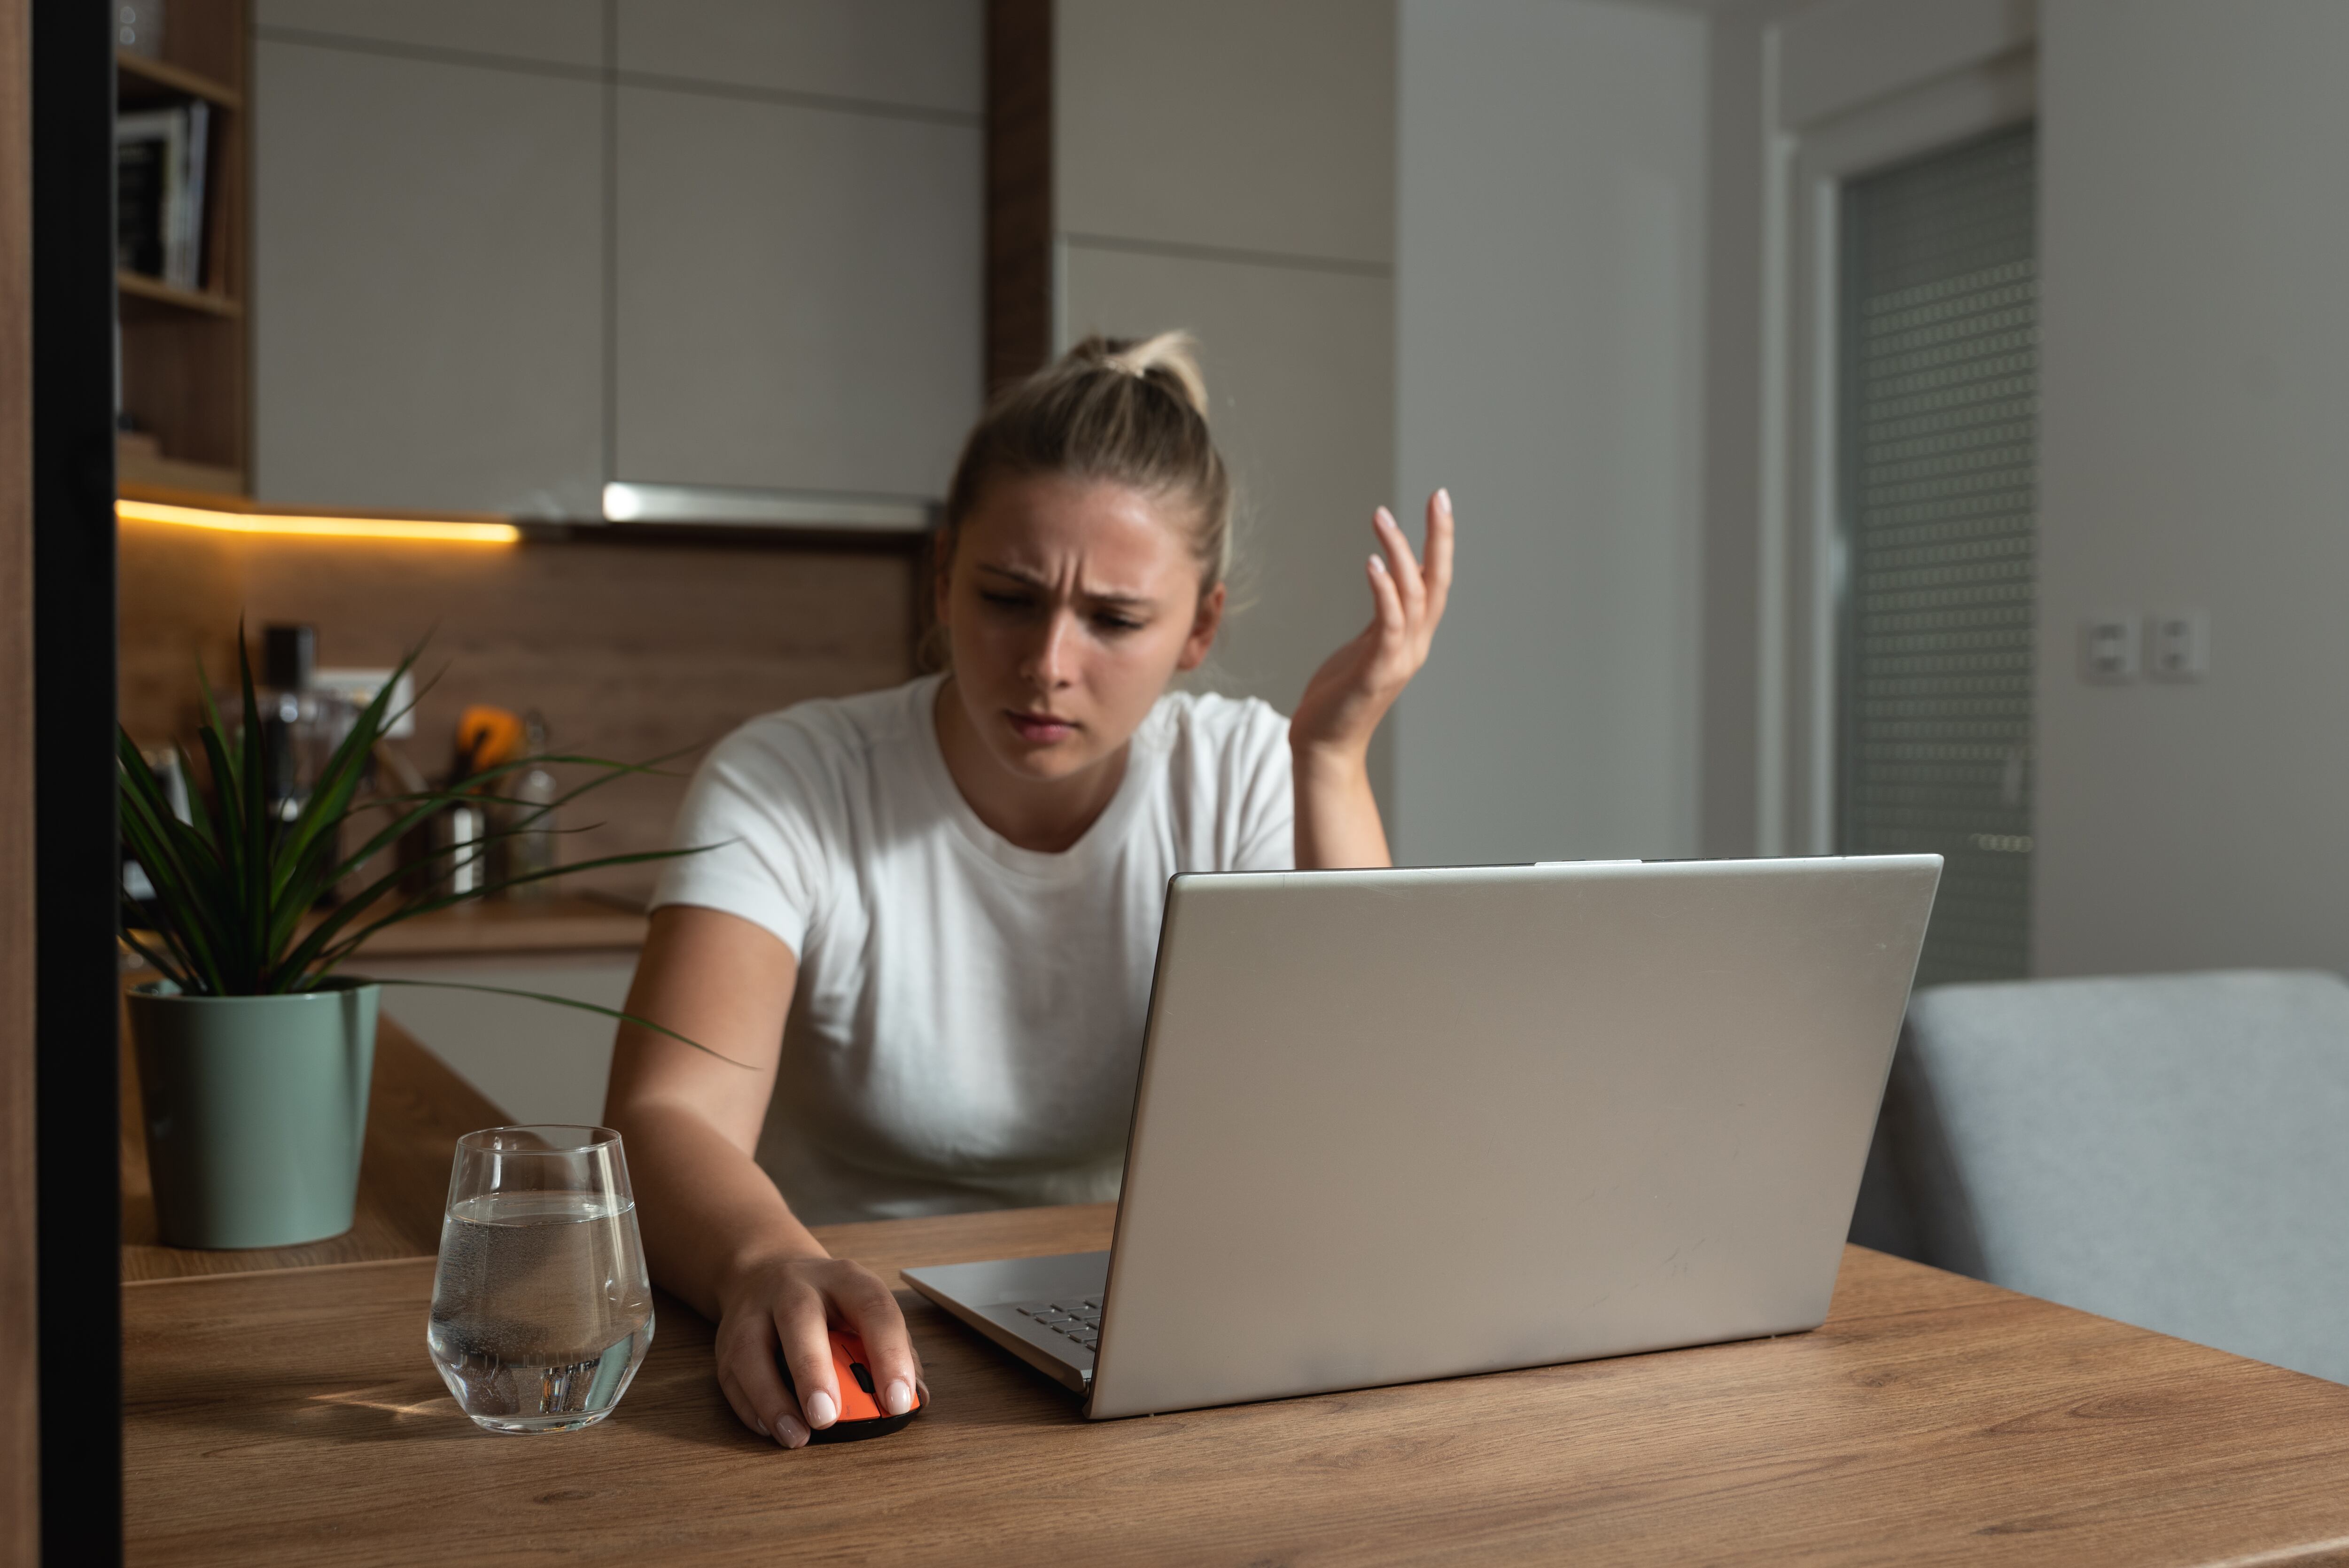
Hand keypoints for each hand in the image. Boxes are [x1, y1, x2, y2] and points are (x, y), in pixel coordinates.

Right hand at [712, 1251, 925, 1446]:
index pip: (873, 1309)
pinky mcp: (728, 1340)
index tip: (899, 1401)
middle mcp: (797, 1288)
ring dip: (773, 1399)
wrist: (767, 1270)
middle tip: (829, 1416)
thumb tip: (919, 1398)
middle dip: (813, 1371)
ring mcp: (756, 1312)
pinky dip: (750, 1407)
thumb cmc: (831, 1304)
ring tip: (797, 1437)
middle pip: (800, 1321)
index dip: (889, 1354)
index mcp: (845, 1280)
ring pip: (753, 1351)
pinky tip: (771, 1429)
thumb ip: (895, 1350)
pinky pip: (732, 1376)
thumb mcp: (866, 1311)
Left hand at [1291, 490, 1454, 765]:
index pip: (1435, 582)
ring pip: (1414, 596)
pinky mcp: (1377, 671)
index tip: (1438, 502)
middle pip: (1437, 583)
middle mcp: (1414, 646)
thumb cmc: (1338, 697)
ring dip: (1400, 554)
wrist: (1325, 746)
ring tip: (1383, 517)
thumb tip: (1389, 582)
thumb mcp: (1365, 647)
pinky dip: (1384, 591)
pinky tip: (1372, 563)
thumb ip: (1383, 617)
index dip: (1440, 542)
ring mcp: (1399, 659)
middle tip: (1438, 497)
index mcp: (1412, 638)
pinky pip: (1388, 623)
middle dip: (1440, 538)